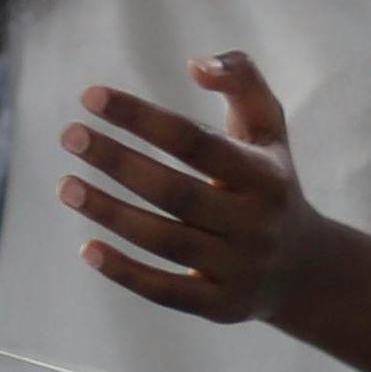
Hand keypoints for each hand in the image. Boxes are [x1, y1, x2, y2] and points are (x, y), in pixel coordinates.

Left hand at [55, 53, 329, 326]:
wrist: (305, 269)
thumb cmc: (270, 181)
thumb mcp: (268, 126)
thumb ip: (241, 78)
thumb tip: (195, 65)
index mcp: (264, 174)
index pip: (194, 141)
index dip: (141, 117)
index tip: (91, 96)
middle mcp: (254, 223)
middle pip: (174, 191)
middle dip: (117, 161)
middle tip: (70, 135)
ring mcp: (238, 268)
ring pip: (164, 240)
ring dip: (109, 212)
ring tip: (65, 185)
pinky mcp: (221, 307)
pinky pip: (166, 291)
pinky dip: (124, 272)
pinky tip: (86, 247)